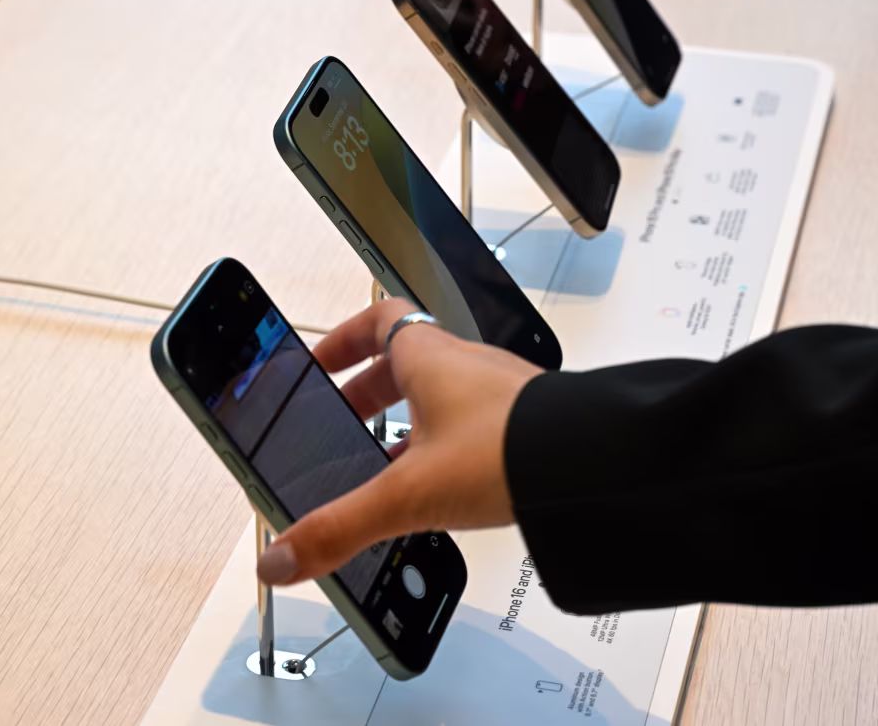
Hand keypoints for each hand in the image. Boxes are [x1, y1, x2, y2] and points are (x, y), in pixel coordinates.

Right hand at [257, 298, 543, 585]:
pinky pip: (474, 423)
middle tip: (344, 421)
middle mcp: (466, 364)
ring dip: (411, 420)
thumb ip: (340, 527)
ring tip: (389, 463)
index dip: (342, 340)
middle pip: (404, 361)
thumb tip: (281, 556)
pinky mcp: (526, 424)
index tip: (318, 363)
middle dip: (368, 392)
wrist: (595, 465)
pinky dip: (449, 446)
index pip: (376, 320)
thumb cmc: (513, 450)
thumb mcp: (408, 494)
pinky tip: (445, 487)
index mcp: (429, 358)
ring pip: (443, 393)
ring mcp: (501, 392)